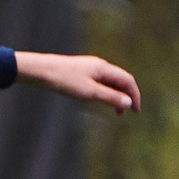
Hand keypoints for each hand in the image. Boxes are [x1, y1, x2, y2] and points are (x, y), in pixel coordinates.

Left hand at [13, 50, 138, 113]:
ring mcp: (90, 68)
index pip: (128, 80)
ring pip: (110, 81)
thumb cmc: (65, 81)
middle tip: (124, 113)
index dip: (135, 95)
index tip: (135, 111)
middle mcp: (100, 66)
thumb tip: (129, 102)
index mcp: (104, 68)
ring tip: (114, 110)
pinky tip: (98, 100)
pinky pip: (99, 81)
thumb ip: (110, 97)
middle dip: (126, 96)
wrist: (42, 70)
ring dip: (115, 95)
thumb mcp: (90, 92)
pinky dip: (105, 92)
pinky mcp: (81, 71)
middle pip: (120, 80)